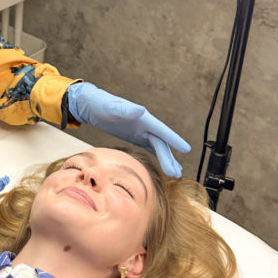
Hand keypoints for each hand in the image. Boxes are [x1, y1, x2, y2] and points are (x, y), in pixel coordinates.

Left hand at [67, 83, 189, 177]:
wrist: (92, 105)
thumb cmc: (101, 103)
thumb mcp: (111, 107)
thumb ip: (125, 109)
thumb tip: (141, 110)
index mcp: (143, 118)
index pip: (162, 130)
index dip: (174, 139)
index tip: (186, 149)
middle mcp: (145, 124)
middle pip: (161, 143)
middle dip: (169, 158)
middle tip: (176, 174)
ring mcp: (141, 131)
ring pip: (158, 147)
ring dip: (167, 160)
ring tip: (176, 174)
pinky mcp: (135, 136)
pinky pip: (150, 148)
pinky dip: (158, 157)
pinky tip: (164, 166)